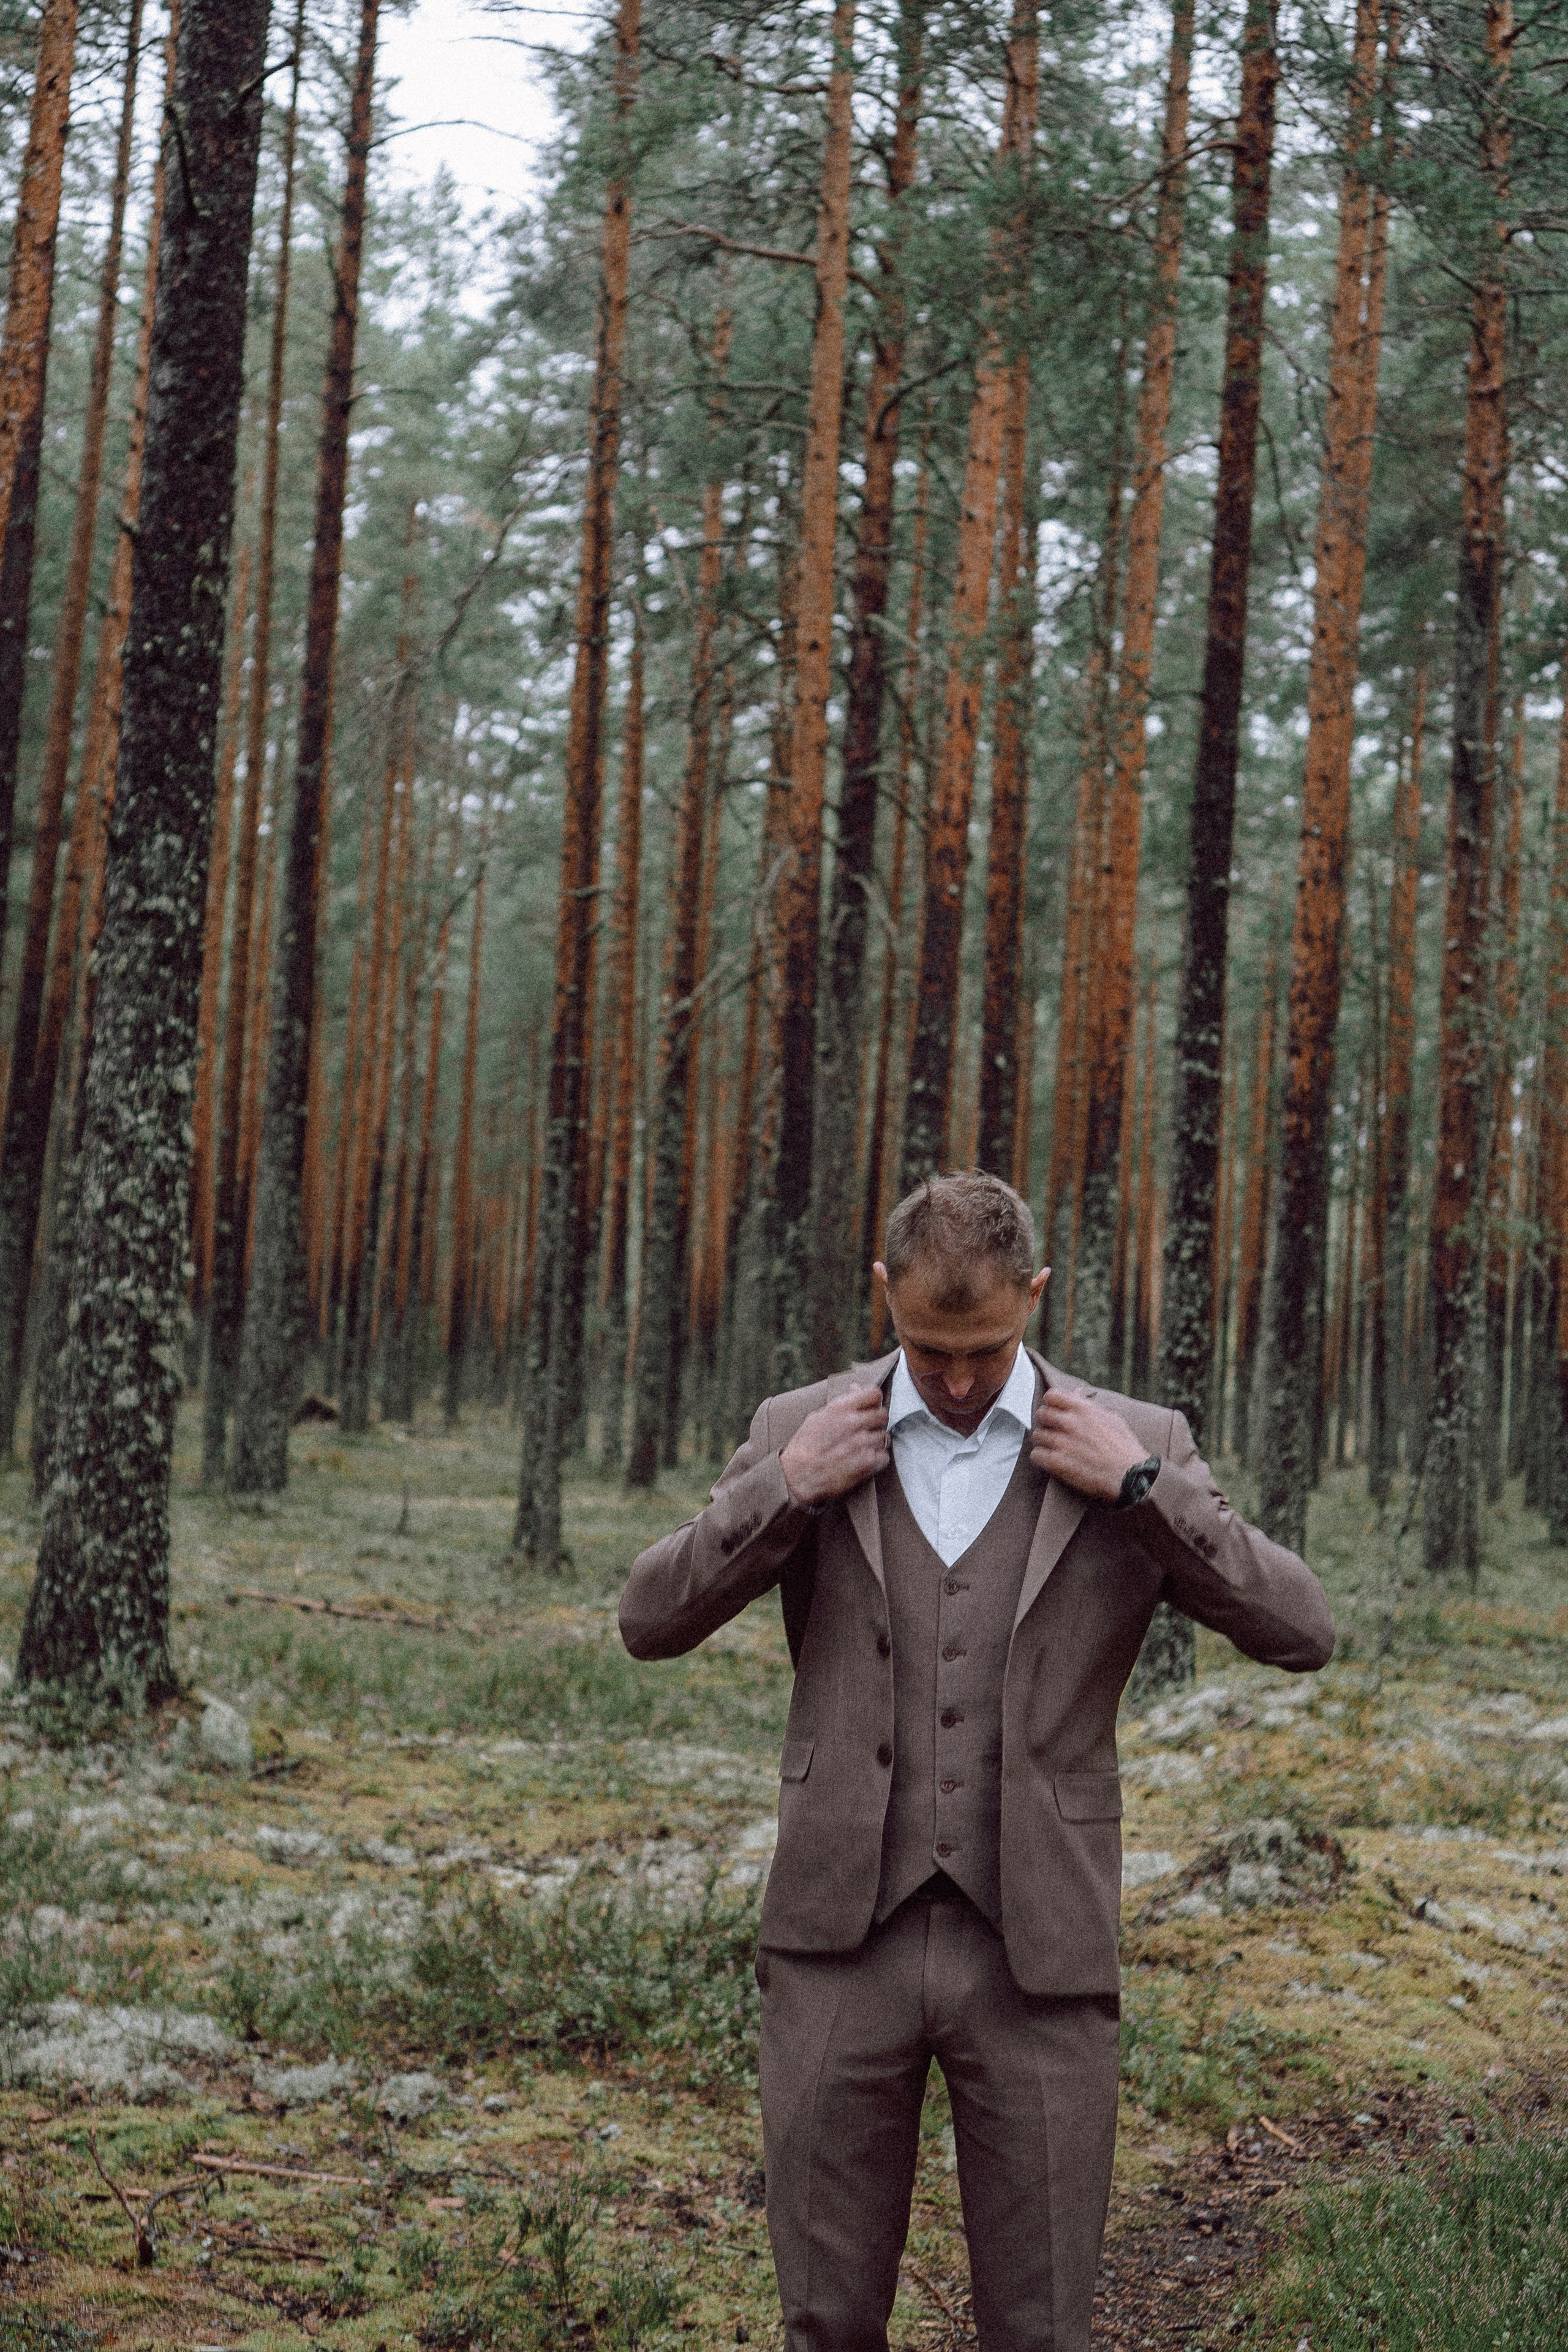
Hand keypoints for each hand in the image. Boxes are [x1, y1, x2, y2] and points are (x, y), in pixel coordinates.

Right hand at [780, 1386, 890, 1505]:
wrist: (796, 1477)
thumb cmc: (804, 1446)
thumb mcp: (817, 1417)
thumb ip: (841, 1403)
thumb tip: (856, 1388)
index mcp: (840, 1409)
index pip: (874, 1394)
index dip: (874, 1400)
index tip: (870, 1407)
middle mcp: (853, 1423)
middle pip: (883, 1415)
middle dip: (876, 1421)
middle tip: (867, 1429)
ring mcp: (862, 1444)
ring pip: (884, 1436)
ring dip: (876, 1442)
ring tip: (862, 1447)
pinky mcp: (867, 1463)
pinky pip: (884, 1456)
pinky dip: (877, 1459)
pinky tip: (865, 1460)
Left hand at [1030, 1390, 1150, 1501]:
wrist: (1132, 1477)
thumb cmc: (1125, 1449)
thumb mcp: (1112, 1420)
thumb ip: (1090, 1406)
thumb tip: (1077, 1392)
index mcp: (1084, 1410)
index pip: (1052, 1395)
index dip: (1051, 1403)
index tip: (1054, 1411)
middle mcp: (1071, 1424)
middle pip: (1041, 1414)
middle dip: (1046, 1422)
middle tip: (1052, 1431)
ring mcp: (1063, 1443)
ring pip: (1037, 1435)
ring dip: (1043, 1442)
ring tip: (1053, 1448)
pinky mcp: (1058, 1463)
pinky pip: (1036, 1455)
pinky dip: (1041, 1458)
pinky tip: (1051, 1461)